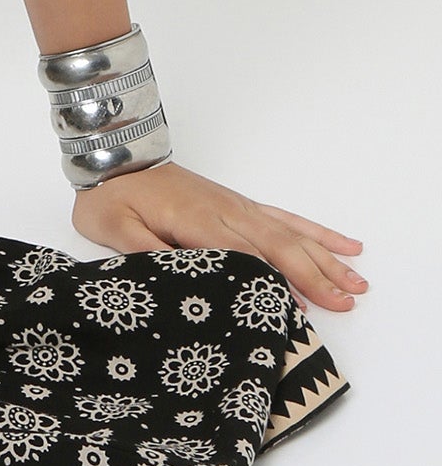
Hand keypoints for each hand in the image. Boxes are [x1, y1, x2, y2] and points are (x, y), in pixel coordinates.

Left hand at [70, 157, 366, 313]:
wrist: (113, 155)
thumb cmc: (108, 196)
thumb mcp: (112, 228)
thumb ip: (145, 253)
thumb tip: (178, 279)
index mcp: (195, 220)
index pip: (241, 255)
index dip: (269, 282)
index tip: (298, 310)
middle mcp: (224, 210)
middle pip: (277, 245)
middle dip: (313, 275)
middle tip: (347, 302)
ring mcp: (234, 206)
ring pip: (289, 233)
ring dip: (324, 258)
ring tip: (358, 283)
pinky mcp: (237, 204)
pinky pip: (283, 217)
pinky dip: (314, 232)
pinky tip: (344, 244)